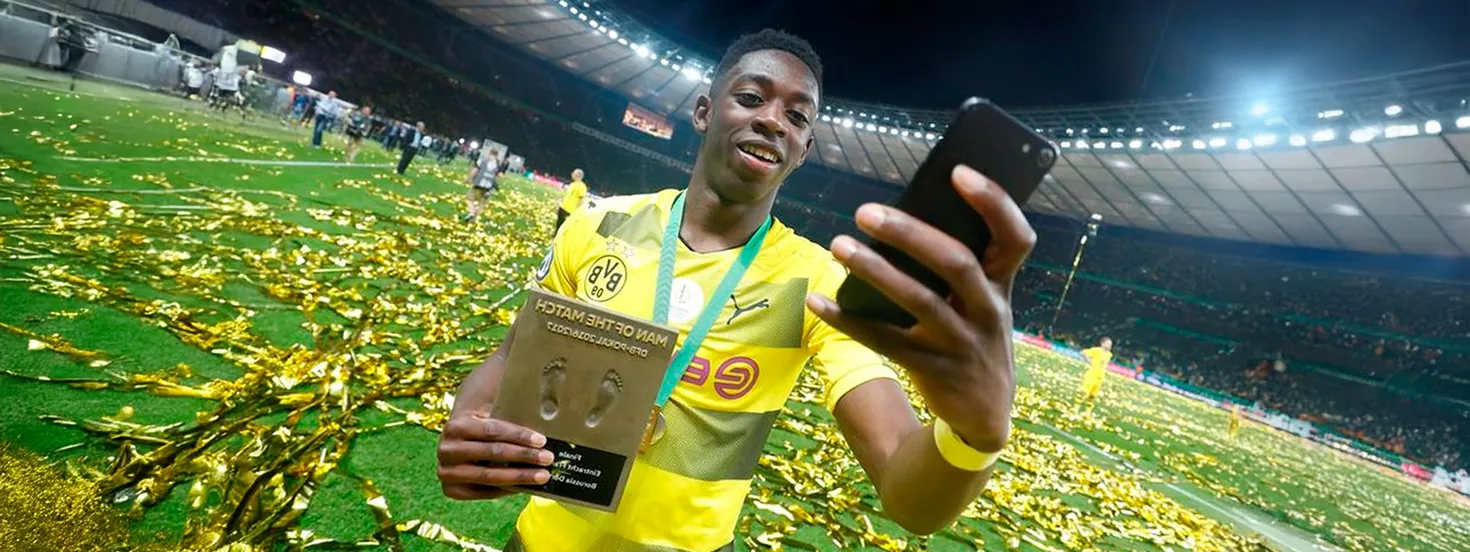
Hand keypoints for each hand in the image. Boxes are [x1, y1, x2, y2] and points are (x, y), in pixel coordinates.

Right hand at [436, 409, 554, 499]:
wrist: (456, 442)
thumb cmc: (481, 425)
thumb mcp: (488, 413)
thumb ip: (507, 411)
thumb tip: (540, 414)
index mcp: (455, 425)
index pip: (492, 431)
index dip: (519, 436)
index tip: (542, 440)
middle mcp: (446, 449)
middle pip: (493, 453)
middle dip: (524, 456)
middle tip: (548, 458)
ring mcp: (446, 471)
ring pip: (489, 475)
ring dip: (520, 476)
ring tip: (543, 476)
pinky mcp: (451, 489)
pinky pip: (485, 492)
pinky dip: (507, 489)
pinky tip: (525, 485)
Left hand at [806, 165, 1035, 451]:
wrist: (985, 413)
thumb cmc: (973, 335)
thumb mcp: (982, 302)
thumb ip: (959, 266)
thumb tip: (902, 217)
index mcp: (1002, 284)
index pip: (1015, 237)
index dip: (992, 201)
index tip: (957, 172)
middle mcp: (988, 310)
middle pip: (955, 262)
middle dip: (909, 233)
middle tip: (864, 212)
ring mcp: (962, 342)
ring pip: (918, 300)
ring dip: (874, 270)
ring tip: (838, 246)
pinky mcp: (933, 369)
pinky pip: (885, 340)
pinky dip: (847, 319)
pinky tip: (818, 300)